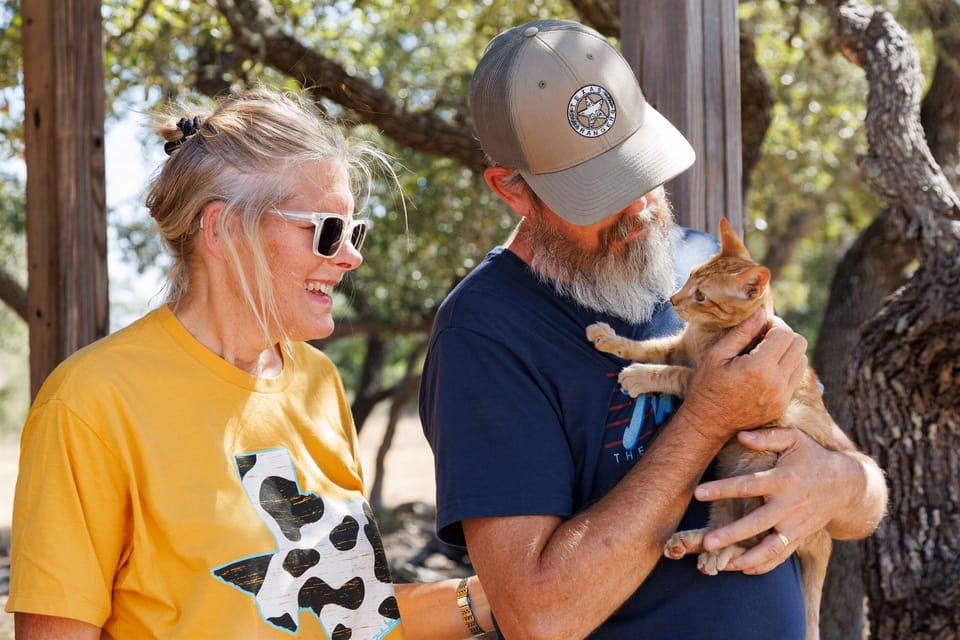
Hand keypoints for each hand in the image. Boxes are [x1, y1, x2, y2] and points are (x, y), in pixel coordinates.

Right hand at [681, 311, 807, 439]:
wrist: (708, 424)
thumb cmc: (707, 386)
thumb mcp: (716, 355)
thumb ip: (742, 332)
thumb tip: (760, 312)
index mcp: (759, 368)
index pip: (785, 333)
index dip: (774, 323)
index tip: (760, 325)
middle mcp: (776, 383)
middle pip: (800, 344)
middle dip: (784, 335)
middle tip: (764, 337)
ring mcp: (782, 396)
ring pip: (803, 360)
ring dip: (788, 352)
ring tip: (766, 353)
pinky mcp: (783, 405)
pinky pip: (796, 378)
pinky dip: (787, 368)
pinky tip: (767, 369)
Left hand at [693, 427, 850, 574]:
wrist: (846, 485)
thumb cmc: (813, 457)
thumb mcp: (794, 439)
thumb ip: (767, 437)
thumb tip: (741, 435)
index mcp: (782, 480)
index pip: (748, 486)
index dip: (722, 489)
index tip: (698, 493)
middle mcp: (789, 505)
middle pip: (757, 523)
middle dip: (732, 534)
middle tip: (707, 542)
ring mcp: (796, 525)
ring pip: (770, 547)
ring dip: (747, 558)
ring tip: (723, 566)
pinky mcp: (800, 536)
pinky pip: (782, 555)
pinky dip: (765, 565)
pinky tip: (744, 570)